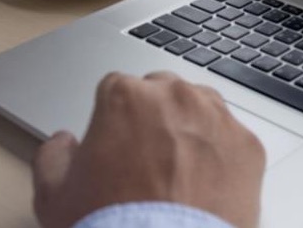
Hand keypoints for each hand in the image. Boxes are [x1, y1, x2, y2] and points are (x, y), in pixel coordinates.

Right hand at [32, 72, 266, 227]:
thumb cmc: (111, 227)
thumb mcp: (55, 196)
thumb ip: (54, 155)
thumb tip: (62, 143)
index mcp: (125, 96)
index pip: (118, 88)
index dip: (115, 117)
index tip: (117, 143)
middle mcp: (175, 96)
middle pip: (164, 93)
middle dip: (156, 117)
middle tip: (149, 160)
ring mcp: (217, 118)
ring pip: (203, 110)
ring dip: (192, 130)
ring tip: (180, 173)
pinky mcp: (249, 146)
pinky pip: (233, 142)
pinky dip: (223, 159)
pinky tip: (208, 188)